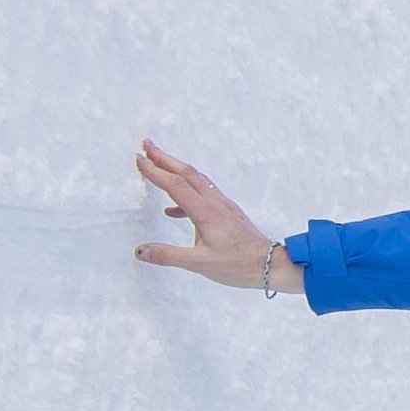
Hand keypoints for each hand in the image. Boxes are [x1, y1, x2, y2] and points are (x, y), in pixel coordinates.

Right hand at [133, 140, 303, 294]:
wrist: (271, 265)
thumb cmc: (239, 265)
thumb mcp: (200, 264)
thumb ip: (169, 256)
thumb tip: (141, 251)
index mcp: (206, 212)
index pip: (175, 185)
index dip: (155, 171)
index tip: (139, 158)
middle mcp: (215, 203)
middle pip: (186, 173)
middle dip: (164, 158)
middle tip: (147, 145)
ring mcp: (223, 206)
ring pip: (196, 179)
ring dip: (176, 169)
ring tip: (159, 165)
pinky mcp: (228, 212)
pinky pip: (204, 193)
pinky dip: (186, 192)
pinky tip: (174, 209)